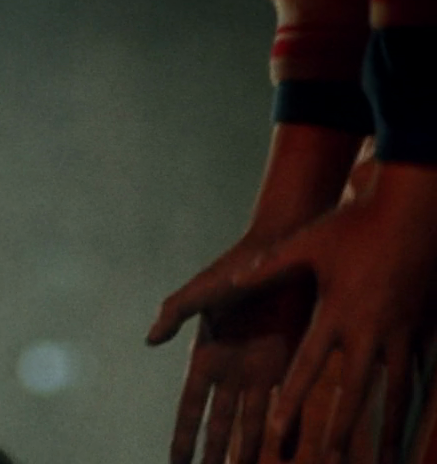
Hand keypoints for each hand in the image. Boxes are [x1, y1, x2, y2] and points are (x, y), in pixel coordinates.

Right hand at [148, 236, 315, 463]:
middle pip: (218, 424)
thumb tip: (149, 341)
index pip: (191, 407)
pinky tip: (287, 453)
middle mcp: (230, 369)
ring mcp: (260, 369)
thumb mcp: (201, 291)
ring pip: (252, 423)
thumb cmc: (236, 270)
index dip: (183, 437)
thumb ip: (174, 312)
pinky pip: (286, 405)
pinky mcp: (288, 363)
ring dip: (248, 451)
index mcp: (205, 356)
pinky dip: (287, 430)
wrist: (281, 252)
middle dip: (212, 455)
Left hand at [232, 165, 436, 463]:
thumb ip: (268, 267)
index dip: (291, 400)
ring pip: (397, 391)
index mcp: (334, 313)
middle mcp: (369, 329)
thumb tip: (231, 281)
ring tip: (385, 461)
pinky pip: (424, 371)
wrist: (413, 210)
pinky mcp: (426, 326)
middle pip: (356, 392)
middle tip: (332, 463)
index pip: (308, 367)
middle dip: (344, 431)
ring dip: (389, 428)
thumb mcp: (306, 244)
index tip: (276, 432)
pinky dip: (418, 399)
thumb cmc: (355, 225)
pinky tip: (415, 422)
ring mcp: (402, 331)